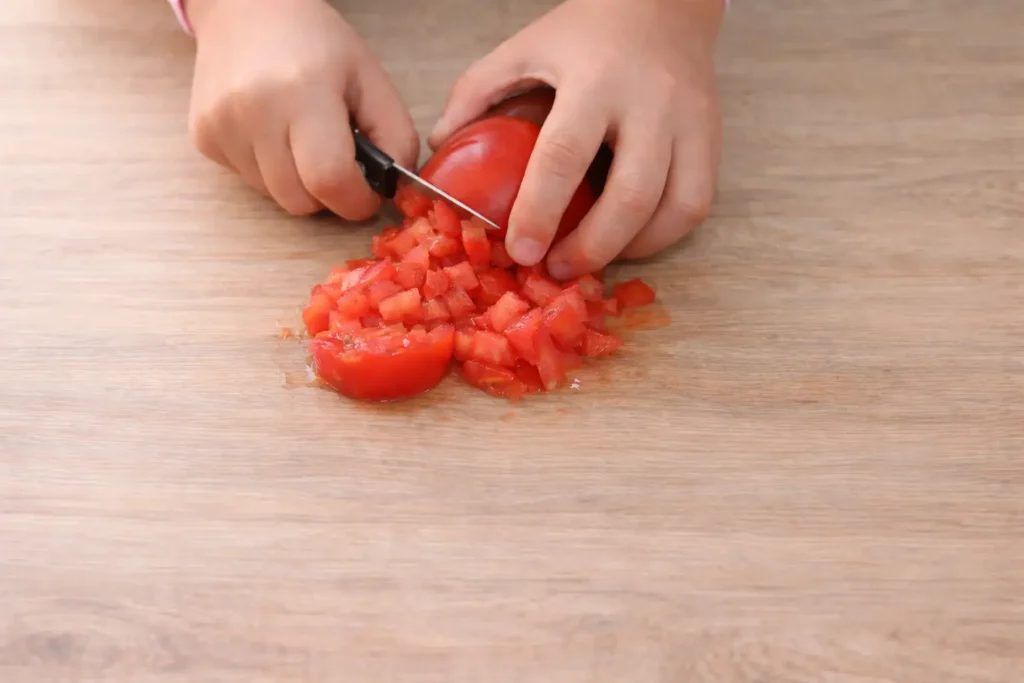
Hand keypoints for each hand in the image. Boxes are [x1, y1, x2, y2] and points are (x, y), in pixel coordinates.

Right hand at [186, 0, 418, 218]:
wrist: (246, 10)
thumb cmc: (316, 43)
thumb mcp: (371, 79)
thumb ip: (396, 136)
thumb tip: (395, 189)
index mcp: (303, 92)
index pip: (330, 179)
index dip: (357, 199)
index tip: (369, 191)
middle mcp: (253, 111)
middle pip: (300, 200)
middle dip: (329, 194)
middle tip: (339, 162)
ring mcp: (221, 126)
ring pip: (275, 197)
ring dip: (299, 183)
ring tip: (303, 139)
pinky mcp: (203, 137)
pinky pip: (251, 182)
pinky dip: (271, 171)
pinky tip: (274, 133)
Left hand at [429, 0, 723, 278]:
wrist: (662, 3)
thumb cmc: (585, 34)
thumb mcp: (523, 49)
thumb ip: (477, 92)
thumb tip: (440, 148)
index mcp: (594, 79)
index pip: (565, 155)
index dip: (541, 211)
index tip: (521, 250)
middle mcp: (650, 102)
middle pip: (630, 195)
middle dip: (591, 248)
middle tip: (555, 269)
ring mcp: (689, 122)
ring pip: (675, 208)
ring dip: (631, 249)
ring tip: (592, 260)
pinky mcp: (712, 139)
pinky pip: (696, 204)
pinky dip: (663, 235)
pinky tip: (629, 240)